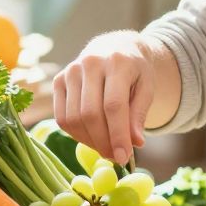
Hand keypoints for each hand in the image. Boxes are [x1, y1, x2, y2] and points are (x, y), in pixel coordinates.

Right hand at [52, 30, 160, 165]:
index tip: (123, 157)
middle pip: (90, 114)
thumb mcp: (147, 88)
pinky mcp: (58, 81)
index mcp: (118, 62)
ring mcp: (70, 71)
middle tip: (115, 157)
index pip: (114, 105)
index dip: (117, 135)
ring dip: (89, 141)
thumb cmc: (134, 71)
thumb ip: (139, 115)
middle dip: (103, 141)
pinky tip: (91, 138)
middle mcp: (90, 63)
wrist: (115, 47)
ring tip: (105, 148)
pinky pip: (62, 117)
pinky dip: (76, 134)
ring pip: (73, 118)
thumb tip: (135, 143)